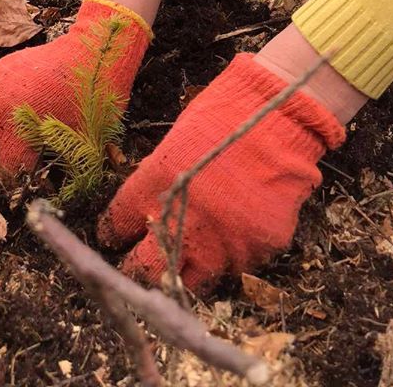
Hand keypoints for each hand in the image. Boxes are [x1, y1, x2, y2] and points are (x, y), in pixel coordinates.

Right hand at [0, 0, 151, 171]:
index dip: (18, 178)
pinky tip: (31, 102)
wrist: (97, 50)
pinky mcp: (1, 69)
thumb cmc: (98, 98)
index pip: (7, 166)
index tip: (28, 181)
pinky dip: (9, 106)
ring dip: (4, 130)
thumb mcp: (87, 141)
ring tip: (28, 129)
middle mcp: (3, 104)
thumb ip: (66, 167)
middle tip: (16, 163)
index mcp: (23, 124)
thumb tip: (54, 189)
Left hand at [97, 53, 343, 291]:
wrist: (279, 114)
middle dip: (139, 268)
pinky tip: (237, 227)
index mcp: (155, 186)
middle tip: (140, 263)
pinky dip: (234, 251)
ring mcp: (224, 241)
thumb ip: (157, 181)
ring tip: (194, 248)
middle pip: (147, 269)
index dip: (114, 232)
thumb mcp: (175, 142)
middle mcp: (185, 222)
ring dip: (190, 266)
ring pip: (196, 278)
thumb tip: (148, 206)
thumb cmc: (222, 114)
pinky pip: (240, 262)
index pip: (119, 224)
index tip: (114, 237)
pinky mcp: (259, 247)